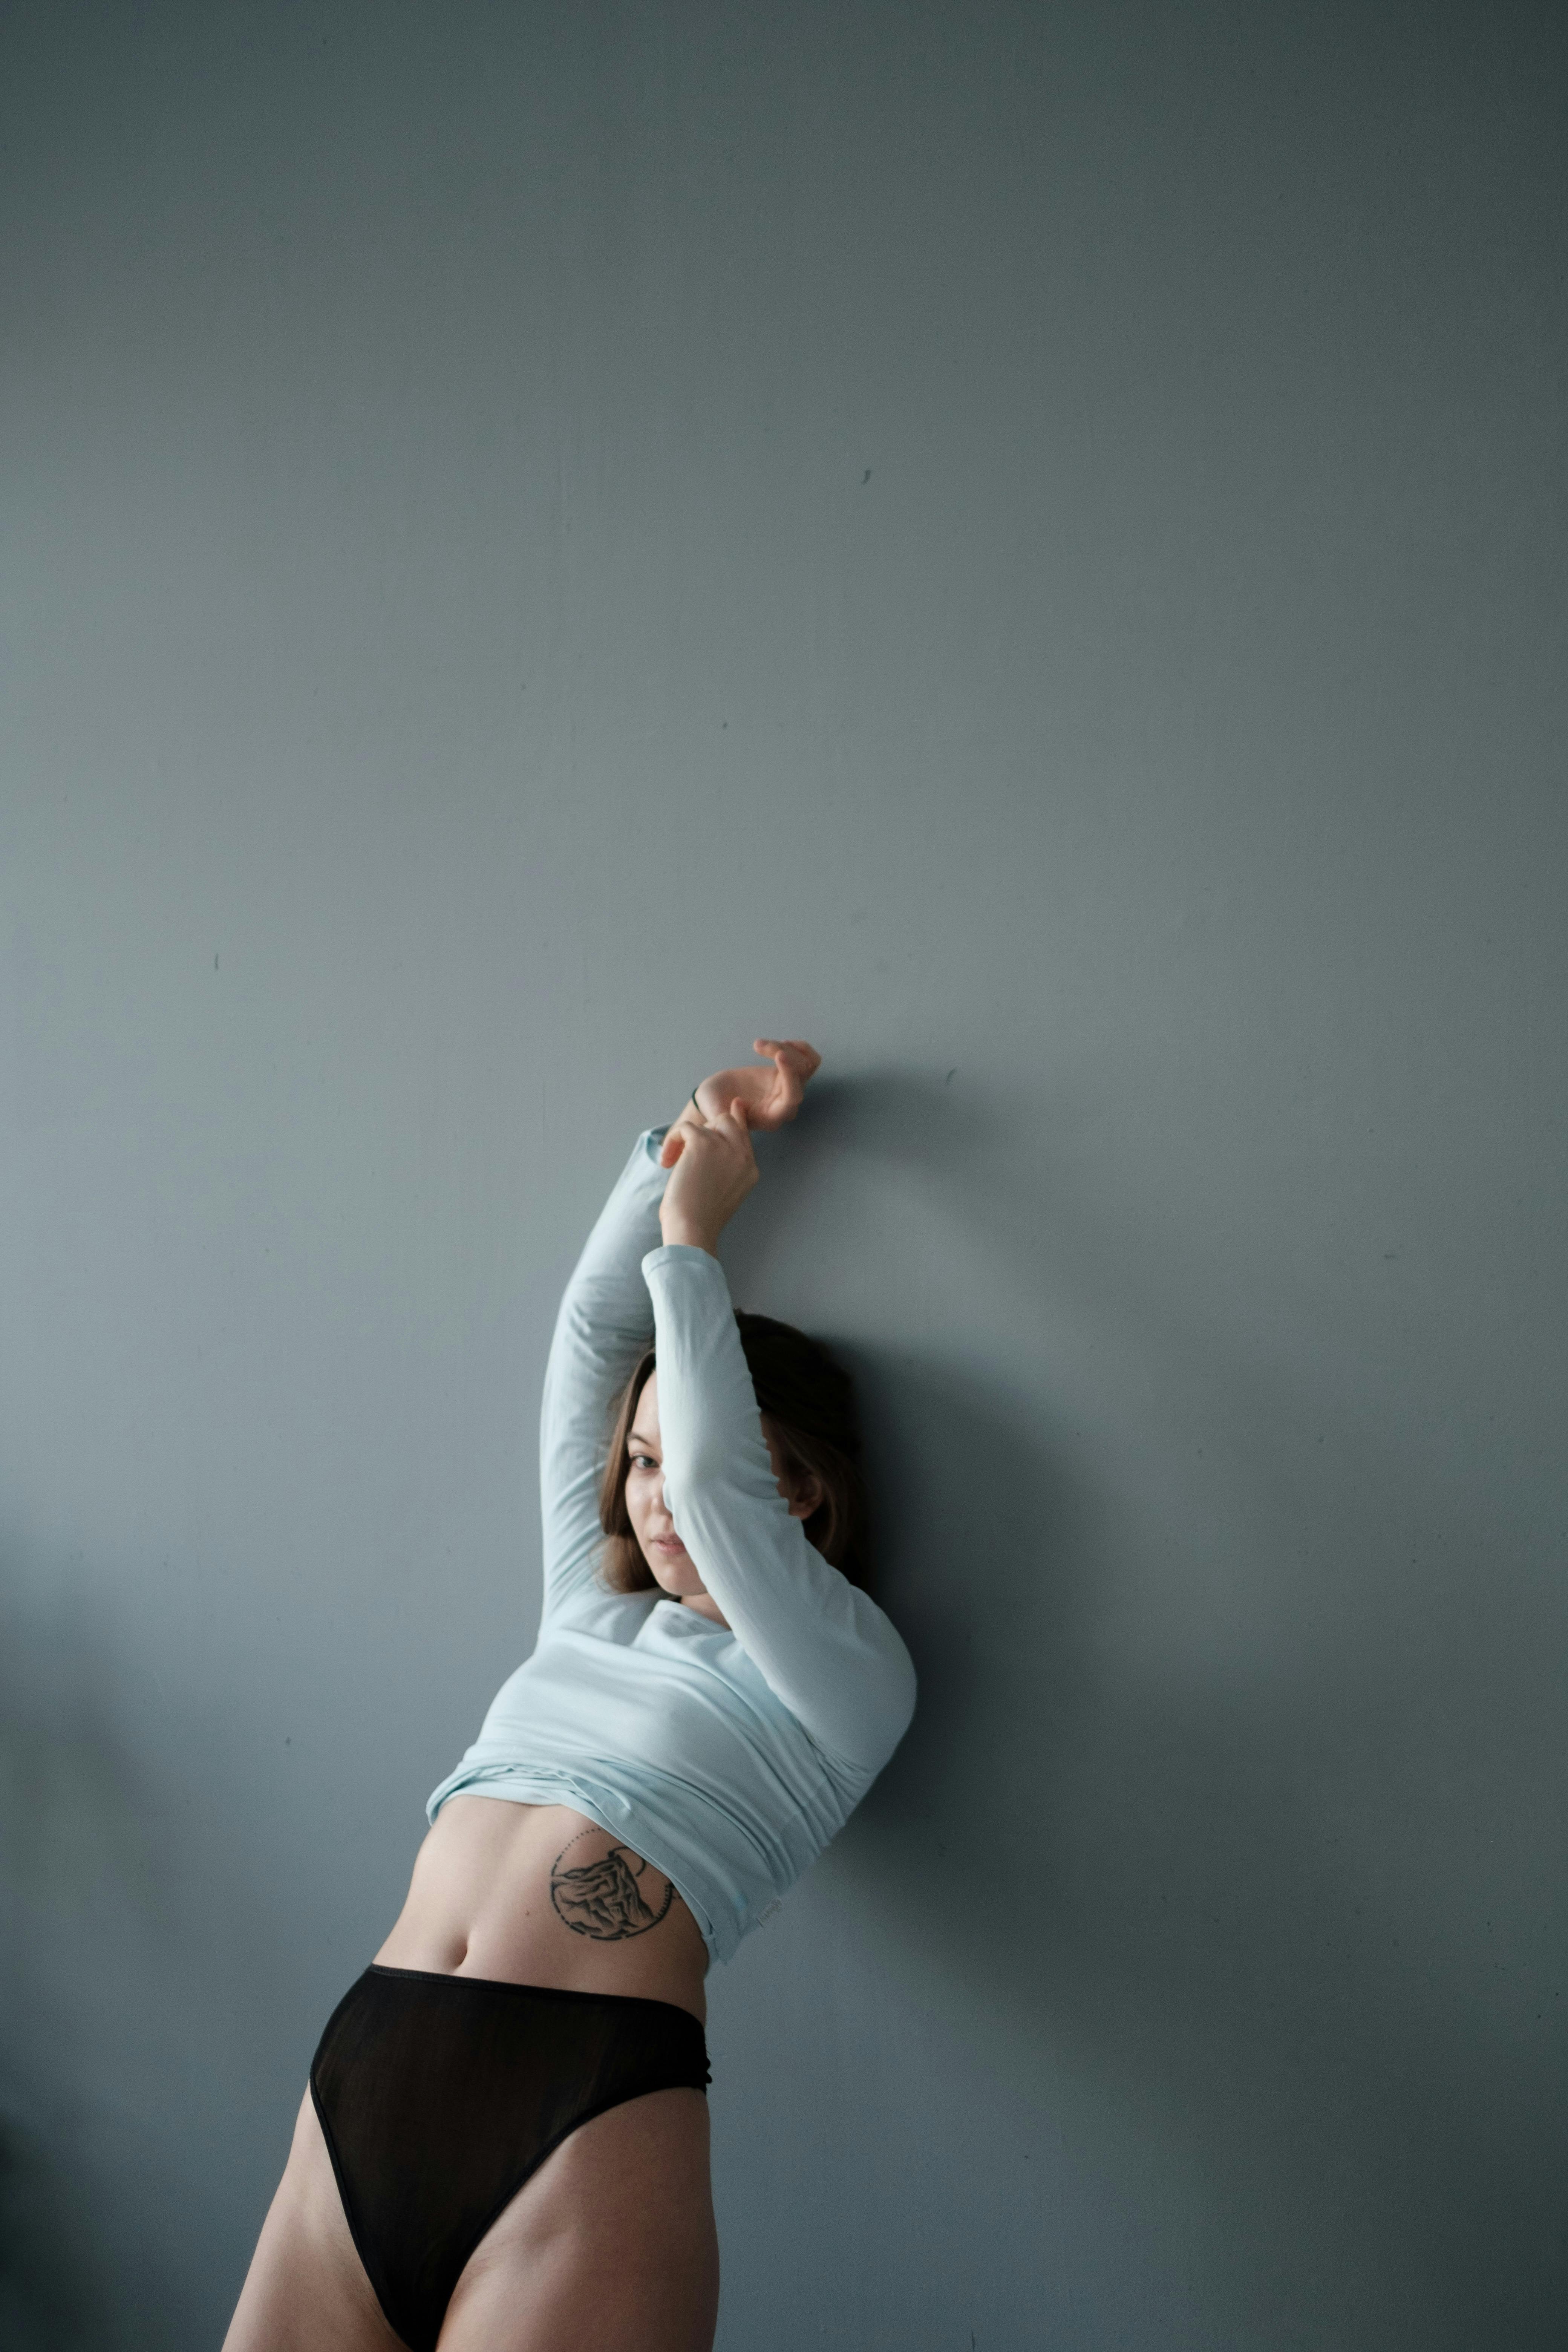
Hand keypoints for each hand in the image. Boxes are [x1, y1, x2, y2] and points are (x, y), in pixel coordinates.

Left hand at [658, 1101, 758, 1254]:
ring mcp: (725, 1147)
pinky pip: (685, 1128)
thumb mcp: (724, 1192)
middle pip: (728, 1122)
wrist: (692, 1229)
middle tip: (688, 1143)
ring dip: (687, 1139)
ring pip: (706, 1123)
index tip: (735, 1107)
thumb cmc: (700, 1218)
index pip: (744, 1134)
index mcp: (750, 1170)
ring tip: (673, 1162)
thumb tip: (712, 1145)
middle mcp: (743, 1156)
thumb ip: (727, 1168)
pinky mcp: (703, 1143)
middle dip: (707, 1128)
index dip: (737, 1119)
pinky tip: (667, 1160)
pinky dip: (673, 1140)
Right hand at [681, 1039, 821, 1136]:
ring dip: (785, 1047)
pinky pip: (808, 1060)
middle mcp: (785, 1105)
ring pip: (806, 1064)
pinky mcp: (786, 1074)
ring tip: (758, 1044)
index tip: (779, 1055)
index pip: (792, 1098)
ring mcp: (788, 1088)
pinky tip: (777, 1043)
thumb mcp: (715, 1112)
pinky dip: (798, 1047)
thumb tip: (738, 1106)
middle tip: (757, 1044)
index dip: (790, 1076)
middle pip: (801, 1077)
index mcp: (771, 1118)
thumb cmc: (713, 1107)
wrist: (715, 1098)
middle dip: (782, 1053)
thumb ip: (725, 1116)